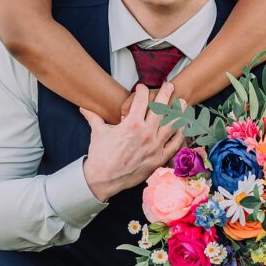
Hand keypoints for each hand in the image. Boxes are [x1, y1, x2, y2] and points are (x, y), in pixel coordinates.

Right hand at [81, 83, 185, 201]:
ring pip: (172, 125)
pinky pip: (174, 145)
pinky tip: (183, 127)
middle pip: (161, 109)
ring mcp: (154, 147)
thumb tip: (83, 107)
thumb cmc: (100, 155)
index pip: (142, 100)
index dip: (142, 90)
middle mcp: (146, 133)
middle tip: (170, 85)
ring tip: (182, 102)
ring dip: (178, 112)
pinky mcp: (158, 159)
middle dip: (166, 94)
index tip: (142, 87)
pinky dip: (180, 135)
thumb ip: (94, 117)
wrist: (103, 179)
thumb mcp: (98, 132)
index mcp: (132, 124)